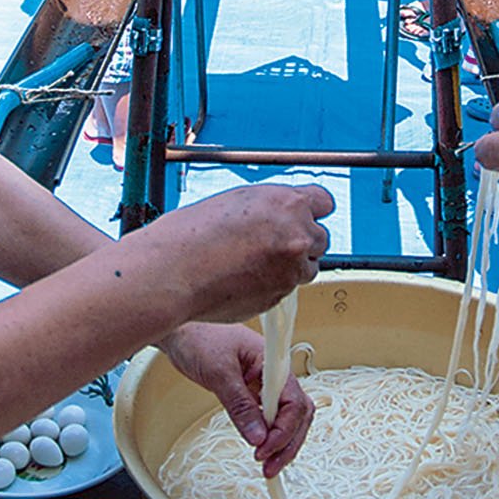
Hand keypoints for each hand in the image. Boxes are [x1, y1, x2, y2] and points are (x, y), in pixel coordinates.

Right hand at [157, 184, 332, 324]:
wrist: (174, 270)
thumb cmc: (193, 234)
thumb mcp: (239, 201)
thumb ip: (271, 208)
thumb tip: (284, 217)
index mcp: (287, 204)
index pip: (324, 202)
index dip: (311, 210)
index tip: (304, 216)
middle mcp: (296, 236)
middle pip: (320, 238)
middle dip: (300, 240)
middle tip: (271, 244)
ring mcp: (290, 270)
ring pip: (307, 268)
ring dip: (290, 266)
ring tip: (254, 263)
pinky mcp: (280, 297)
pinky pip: (287, 289)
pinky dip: (273, 285)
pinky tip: (244, 278)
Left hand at [160, 323, 313, 476]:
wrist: (180, 330)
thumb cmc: (198, 338)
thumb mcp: (219, 373)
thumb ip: (240, 405)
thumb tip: (258, 438)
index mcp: (273, 362)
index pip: (294, 402)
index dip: (283, 430)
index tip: (264, 450)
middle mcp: (274, 374)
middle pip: (298, 412)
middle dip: (288, 442)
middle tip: (269, 466)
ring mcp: (265, 383)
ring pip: (288, 417)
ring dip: (282, 442)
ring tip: (267, 465)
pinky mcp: (253, 391)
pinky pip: (271, 415)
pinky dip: (270, 435)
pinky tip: (261, 448)